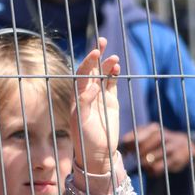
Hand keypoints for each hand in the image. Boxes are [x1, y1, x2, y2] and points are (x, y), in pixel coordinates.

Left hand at [72, 37, 120, 172]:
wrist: (97, 153)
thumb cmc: (84, 139)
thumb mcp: (80, 122)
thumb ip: (84, 104)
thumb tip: (92, 88)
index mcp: (77, 96)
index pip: (82, 74)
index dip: (88, 62)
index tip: (95, 53)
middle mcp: (87, 93)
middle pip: (91, 69)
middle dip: (96, 55)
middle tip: (102, 41)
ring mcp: (100, 96)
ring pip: (103, 74)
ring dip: (107, 64)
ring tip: (114, 57)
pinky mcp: (111, 101)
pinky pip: (112, 84)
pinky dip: (114, 74)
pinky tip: (117, 67)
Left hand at [120, 123, 194, 175]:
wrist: (188, 144)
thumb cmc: (162, 140)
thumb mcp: (151, 133)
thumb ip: (136, 137)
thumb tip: (121, 147)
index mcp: (154, 128)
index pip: (136, 136)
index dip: (128, 146)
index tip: (125, 152)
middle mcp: (162, 136)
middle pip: (142, 148)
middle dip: (137, 155)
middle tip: (136, 158)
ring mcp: (170, 147)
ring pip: (149, 159)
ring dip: (144, 164)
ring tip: (144, 164)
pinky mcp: (176, 159)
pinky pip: (158, 168)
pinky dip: (152, 171)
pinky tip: (152, 170)